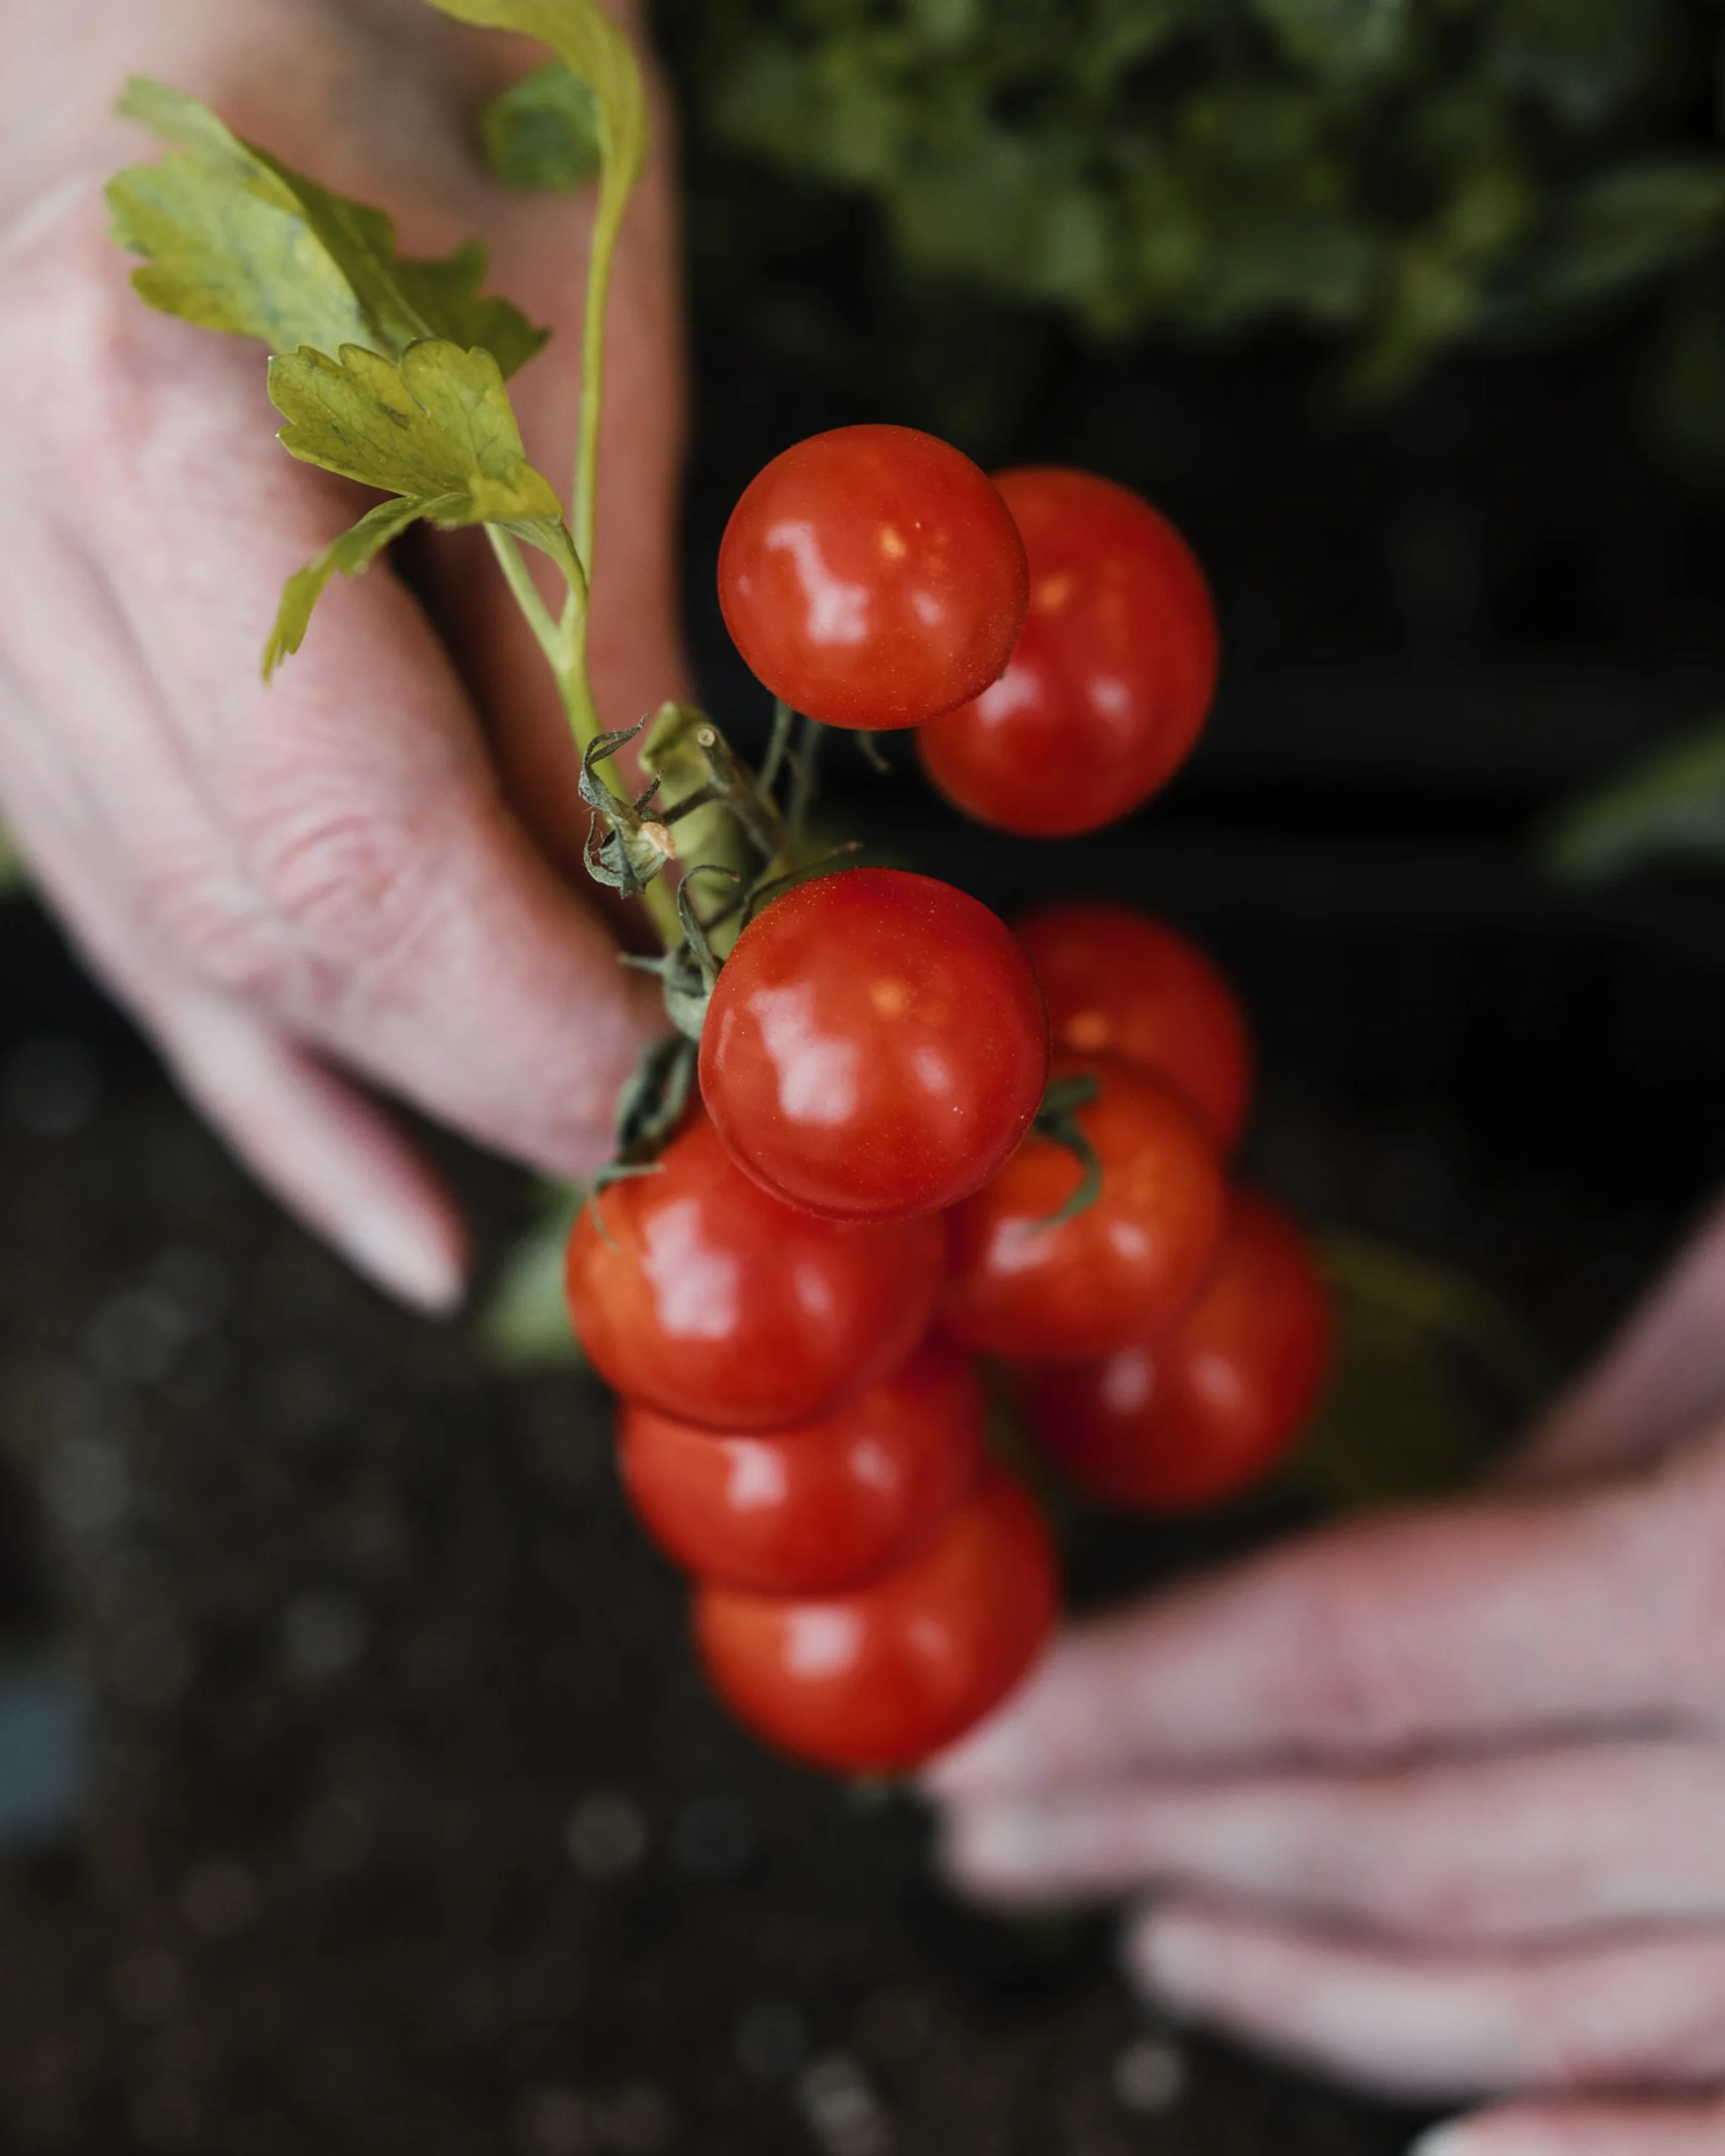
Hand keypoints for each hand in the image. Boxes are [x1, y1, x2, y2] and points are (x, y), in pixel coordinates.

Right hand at [0, 0, 683, 1306]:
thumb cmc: (405, 63)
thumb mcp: (557, 347)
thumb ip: (586, 667)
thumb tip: (667, 931)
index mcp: (144, 425)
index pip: (356, 847)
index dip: (538, 1022)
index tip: (698, 1103)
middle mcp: (4, 551)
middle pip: (266, 927)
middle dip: (495, 1066)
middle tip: (689, 1133)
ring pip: (203, 948)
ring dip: (416, 1075)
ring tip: (594, 1156)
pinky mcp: (12, 672)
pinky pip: (146, 929)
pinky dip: (285, 1086)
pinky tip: (402, 1215)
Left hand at [926, 1206, 1724, 2152]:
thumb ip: (1577, 1467)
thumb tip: (1355, 1601)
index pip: (1356, 1664)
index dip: (1140, 1706)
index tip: (983, 1730)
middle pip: (1420, 1850)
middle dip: (1170, 1843)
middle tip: (993, 1832)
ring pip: (1555, 2003)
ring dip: (1322, 1986)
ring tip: (1147, 1939)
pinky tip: (1441, 2149)